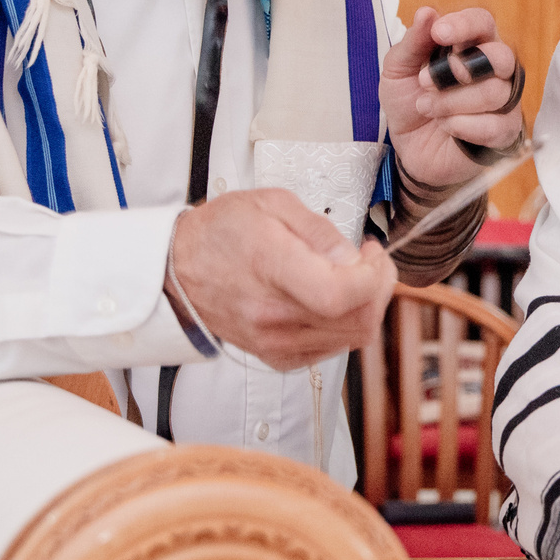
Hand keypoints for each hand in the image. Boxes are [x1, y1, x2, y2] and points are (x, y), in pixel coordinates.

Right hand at [167, 189, 397, 370]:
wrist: (179, 268)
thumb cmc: (221, 232)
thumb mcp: (273, 204)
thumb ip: (320, 231)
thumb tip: (352, 257)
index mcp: (272, 268)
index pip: (341, 294)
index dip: (374, 277)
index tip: (372, 255)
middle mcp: (273, 314)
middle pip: (358, 321)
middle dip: (380, 288)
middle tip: (371, 263)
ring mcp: (274, 341)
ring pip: (352, 338)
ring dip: (365, 306)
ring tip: (352, 277)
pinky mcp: (275, 356)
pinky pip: (331, 350)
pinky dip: (344, 326)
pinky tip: (332, 301)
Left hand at [380, 6, 521, 187]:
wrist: (409, 149)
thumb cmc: (409, 102)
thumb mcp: (398, 69)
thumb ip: (413, 41)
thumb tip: (427, 12)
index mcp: (471, 44)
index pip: (482, 22)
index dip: (464, 25)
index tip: (440, 33)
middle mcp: (493, 69)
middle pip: (502, 56)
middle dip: (463, 68)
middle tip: (428, 81)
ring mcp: (503, 101)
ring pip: (495, 93)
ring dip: (451, 102)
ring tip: (426, 108)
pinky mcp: (505, 132)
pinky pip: (495, 125)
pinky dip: (463, 126)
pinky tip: (447, 127)